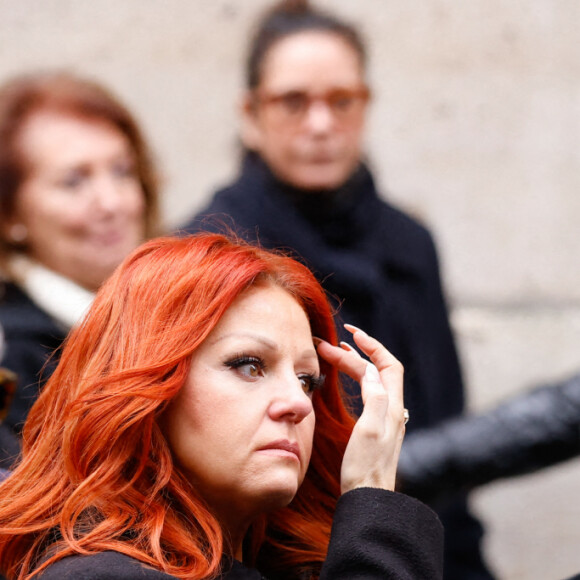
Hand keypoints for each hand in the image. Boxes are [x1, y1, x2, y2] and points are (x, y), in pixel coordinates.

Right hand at [316, 325, 404, 493]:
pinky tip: (348, 380)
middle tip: (329, 345)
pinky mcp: (375, 426)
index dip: (372, 345)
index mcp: (392, 406)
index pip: (387, 364)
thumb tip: (369, 369)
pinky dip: (356, 379)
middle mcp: (391, 409)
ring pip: (371, 381)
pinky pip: (368, 393)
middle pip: (376, 370)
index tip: (351, 333)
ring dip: (355, 364)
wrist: (368, 496)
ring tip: (335, 354)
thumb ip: (374, 396)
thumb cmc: (365, 466)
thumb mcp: (369, 429)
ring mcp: (384, 418)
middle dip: (355, 353)